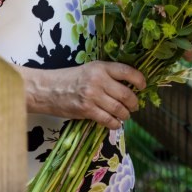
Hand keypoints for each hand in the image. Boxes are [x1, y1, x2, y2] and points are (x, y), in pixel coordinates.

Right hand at [22, 61, 146, 129]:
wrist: (48, 89)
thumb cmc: (70, 79)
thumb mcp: (90, 69)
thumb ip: (108, 75)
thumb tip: (130, 86)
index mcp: (101, 67)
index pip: (127, 71)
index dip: (139, 79)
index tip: (144, 86)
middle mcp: (98, 80)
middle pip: (126, 94)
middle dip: (134, 103)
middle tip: (135, 106)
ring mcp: (92, 96)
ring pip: (119, 109)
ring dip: (126, 114)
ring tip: (125, 115)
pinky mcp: (86, 110)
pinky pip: (107, 120)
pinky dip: (115, 124)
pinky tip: (116, 123)